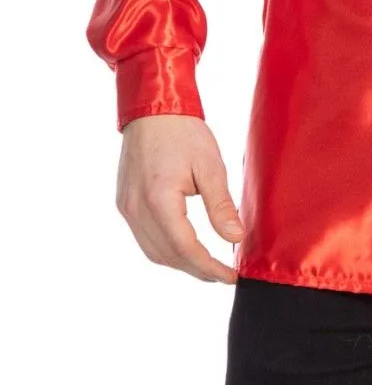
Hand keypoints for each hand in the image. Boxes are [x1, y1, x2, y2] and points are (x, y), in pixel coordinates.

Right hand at [116, 115, 244, 282]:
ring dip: (180, 263)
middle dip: (196, 270)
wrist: (153, 108)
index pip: (185, 248)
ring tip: (208, 265)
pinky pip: (144, 238)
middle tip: (223, 274)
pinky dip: (165, 250)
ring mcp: (126, 207)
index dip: (209, 267)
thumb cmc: (183, 131)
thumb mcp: (210, 165)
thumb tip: (234, 238)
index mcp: (158, 199)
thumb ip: (221, 205)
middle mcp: (136, 208)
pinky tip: (185, 248)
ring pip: (153, 252)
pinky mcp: (124, 203)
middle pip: (167, 256)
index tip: (230, 276)